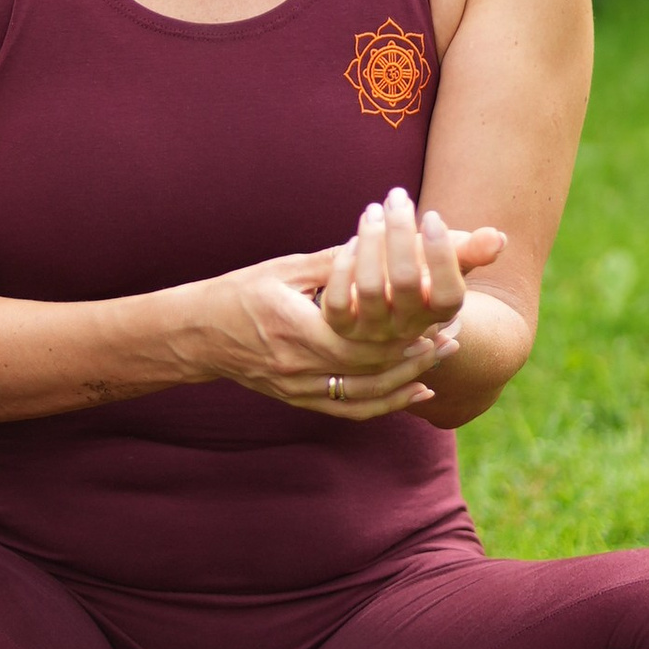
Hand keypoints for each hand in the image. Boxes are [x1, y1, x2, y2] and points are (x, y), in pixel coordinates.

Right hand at [194, 192, 503, 422]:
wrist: (196, 335)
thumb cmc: (239, 292)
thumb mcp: (284, 269)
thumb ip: (332, 261)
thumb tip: (379, 239)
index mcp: (296, 328)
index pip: (361, 335)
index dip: (403, 327)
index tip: (433, 311)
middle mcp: (299, 366)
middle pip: (372, 367)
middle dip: (416, 352)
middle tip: (452, 333)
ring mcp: (299, 388)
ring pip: (366, 393)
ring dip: (408, 377)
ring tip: (441, 357)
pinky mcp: (299, 400)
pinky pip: (350, 409)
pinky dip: (386, 403)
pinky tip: (415, 393)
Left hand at [313, 187, 502, 415]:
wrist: (385, 308)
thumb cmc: (422, 274)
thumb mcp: (448, 262)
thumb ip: (473, 250)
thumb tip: (499, 238)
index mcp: (439, 311)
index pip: (449, 294)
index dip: (442, 256)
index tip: (432, 216)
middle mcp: (408, 326)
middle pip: (406, 282)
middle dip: (400, 233)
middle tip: (397, 196)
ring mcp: (373, 330)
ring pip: (369, 288)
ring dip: (370, 241)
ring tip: (374, 209)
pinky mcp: (341, 326)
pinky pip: (337, 303)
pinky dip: (343, 266)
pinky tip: (354, 238)